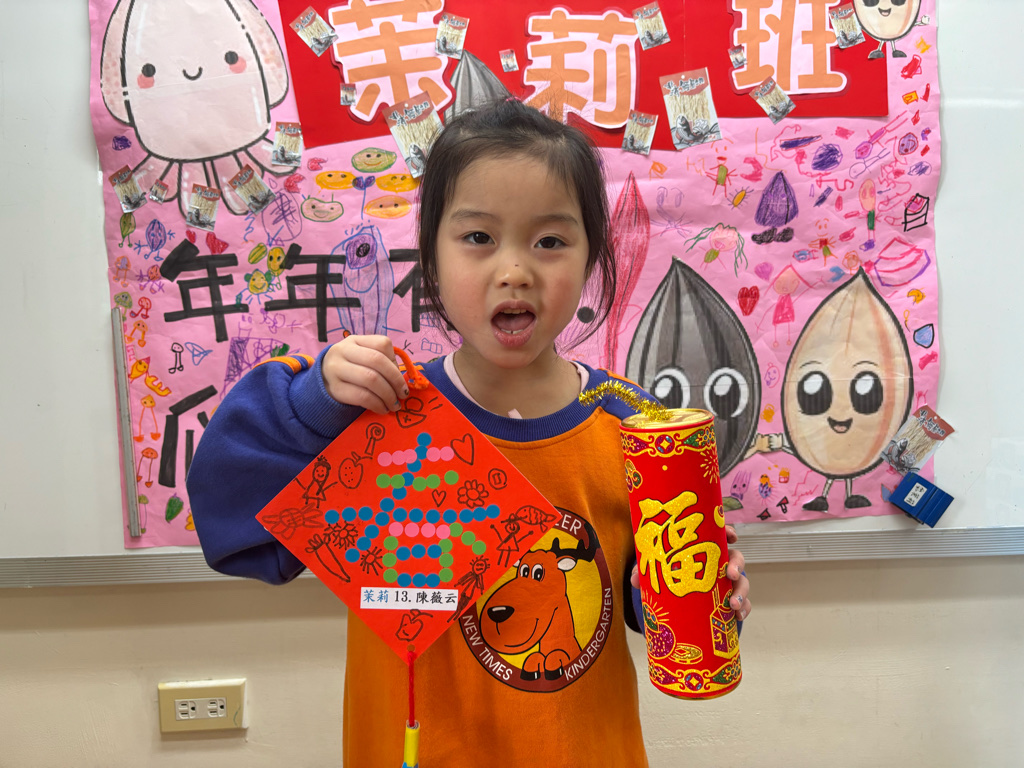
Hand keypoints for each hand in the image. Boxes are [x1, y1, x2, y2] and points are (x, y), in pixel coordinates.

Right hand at [321, 335, 408, 414]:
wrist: (322, 382)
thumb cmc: (350, 370)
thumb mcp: (362, 359)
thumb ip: (381, 363)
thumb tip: (401, 382)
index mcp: (355, 340)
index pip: (382, 344)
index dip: (396, 362)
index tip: (400, 377)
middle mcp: (343, 350)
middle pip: (377, 361)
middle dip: (396, 380)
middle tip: (402, 395)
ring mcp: (336, 368)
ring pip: (370, 379)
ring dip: (388, 395)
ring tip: (394, 405)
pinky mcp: (335, 388)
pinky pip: (362, 396)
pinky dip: (377, 404)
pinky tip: (382, 409)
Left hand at [629, 524, 751, 620]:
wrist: (677, 605)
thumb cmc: (669, 577)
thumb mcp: (655, 572)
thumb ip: (644, 573)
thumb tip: (635, 580)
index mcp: (704, 550)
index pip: (719, 536)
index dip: (728, 532)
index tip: (732, 535)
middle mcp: (720, 564)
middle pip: (737, 558)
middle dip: (737, 565)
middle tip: (731, 574)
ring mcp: (727, 584)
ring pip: (743, 583)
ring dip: (741, 593)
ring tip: (732, 605)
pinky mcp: (730, 602)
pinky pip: (744, 605)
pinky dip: (743, 610)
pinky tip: (737, 617)